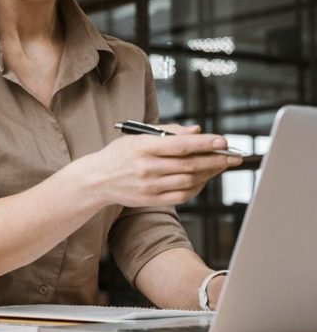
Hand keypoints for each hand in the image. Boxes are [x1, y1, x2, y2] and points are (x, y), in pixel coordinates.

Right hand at [91, 124, 242, 206]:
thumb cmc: (120, 153)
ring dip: (209, 173)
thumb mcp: (138, 136)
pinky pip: (181, 196)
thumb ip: (168, 132)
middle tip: (234, 156)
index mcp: (143, 147)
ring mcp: (149, 186)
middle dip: (215, 160)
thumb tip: (196, 131)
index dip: (204, 144)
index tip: (222, 141)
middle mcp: (146, 167)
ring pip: (188, 181)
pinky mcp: (151, 200)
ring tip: (221, 165)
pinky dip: (196, 187)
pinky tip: (204, 179)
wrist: (97, 179)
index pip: (180, 145)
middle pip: (189, 164)